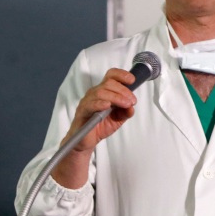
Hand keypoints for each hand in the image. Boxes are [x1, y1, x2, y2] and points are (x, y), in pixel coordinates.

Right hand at [51, 68, 138, 188]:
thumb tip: (132, 107)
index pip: (111, 76)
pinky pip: (89, 104)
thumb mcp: (118, 119)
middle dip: (123, 91)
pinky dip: (100, 103)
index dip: (121, 75)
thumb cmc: (100, 126)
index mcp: (104, 92)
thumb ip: (126, 112)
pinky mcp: (82, 112)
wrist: (86, 140)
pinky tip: (107, 106)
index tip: (132, 80)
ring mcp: (87, 102)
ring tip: (125, 104)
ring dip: (116, 97)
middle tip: (132, 101)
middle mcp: (94, 94)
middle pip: (108, 83)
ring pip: (100, 92)